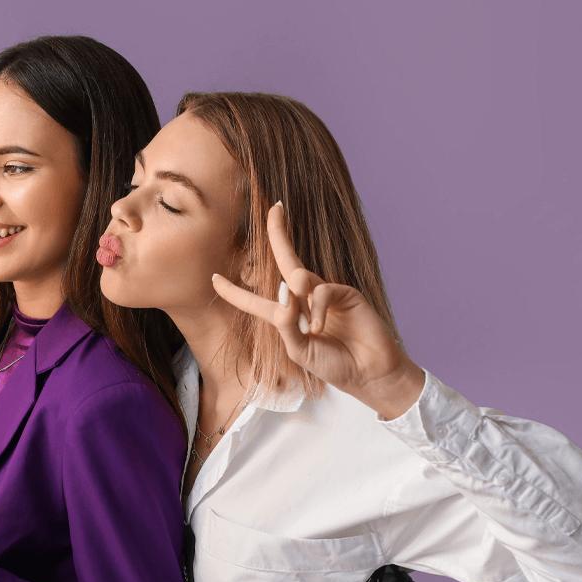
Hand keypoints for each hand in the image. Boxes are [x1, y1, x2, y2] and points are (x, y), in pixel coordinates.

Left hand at [211, 202, 423, 419]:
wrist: (367, 373)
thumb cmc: (332, 364)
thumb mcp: (299, 350)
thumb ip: (286, 325)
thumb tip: (284, 292)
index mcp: (287, 316)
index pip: (255, 300)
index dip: (234, 292)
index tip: (214, 279)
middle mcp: (304, 298)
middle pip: (286, 260)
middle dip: (278, 233)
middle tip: (274, 208)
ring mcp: (324, 293)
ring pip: (298, 276)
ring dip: (297, 300)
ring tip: (313, 329)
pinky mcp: (345, 292)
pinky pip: (320, 291)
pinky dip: (317, 310)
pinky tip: (321, 327)